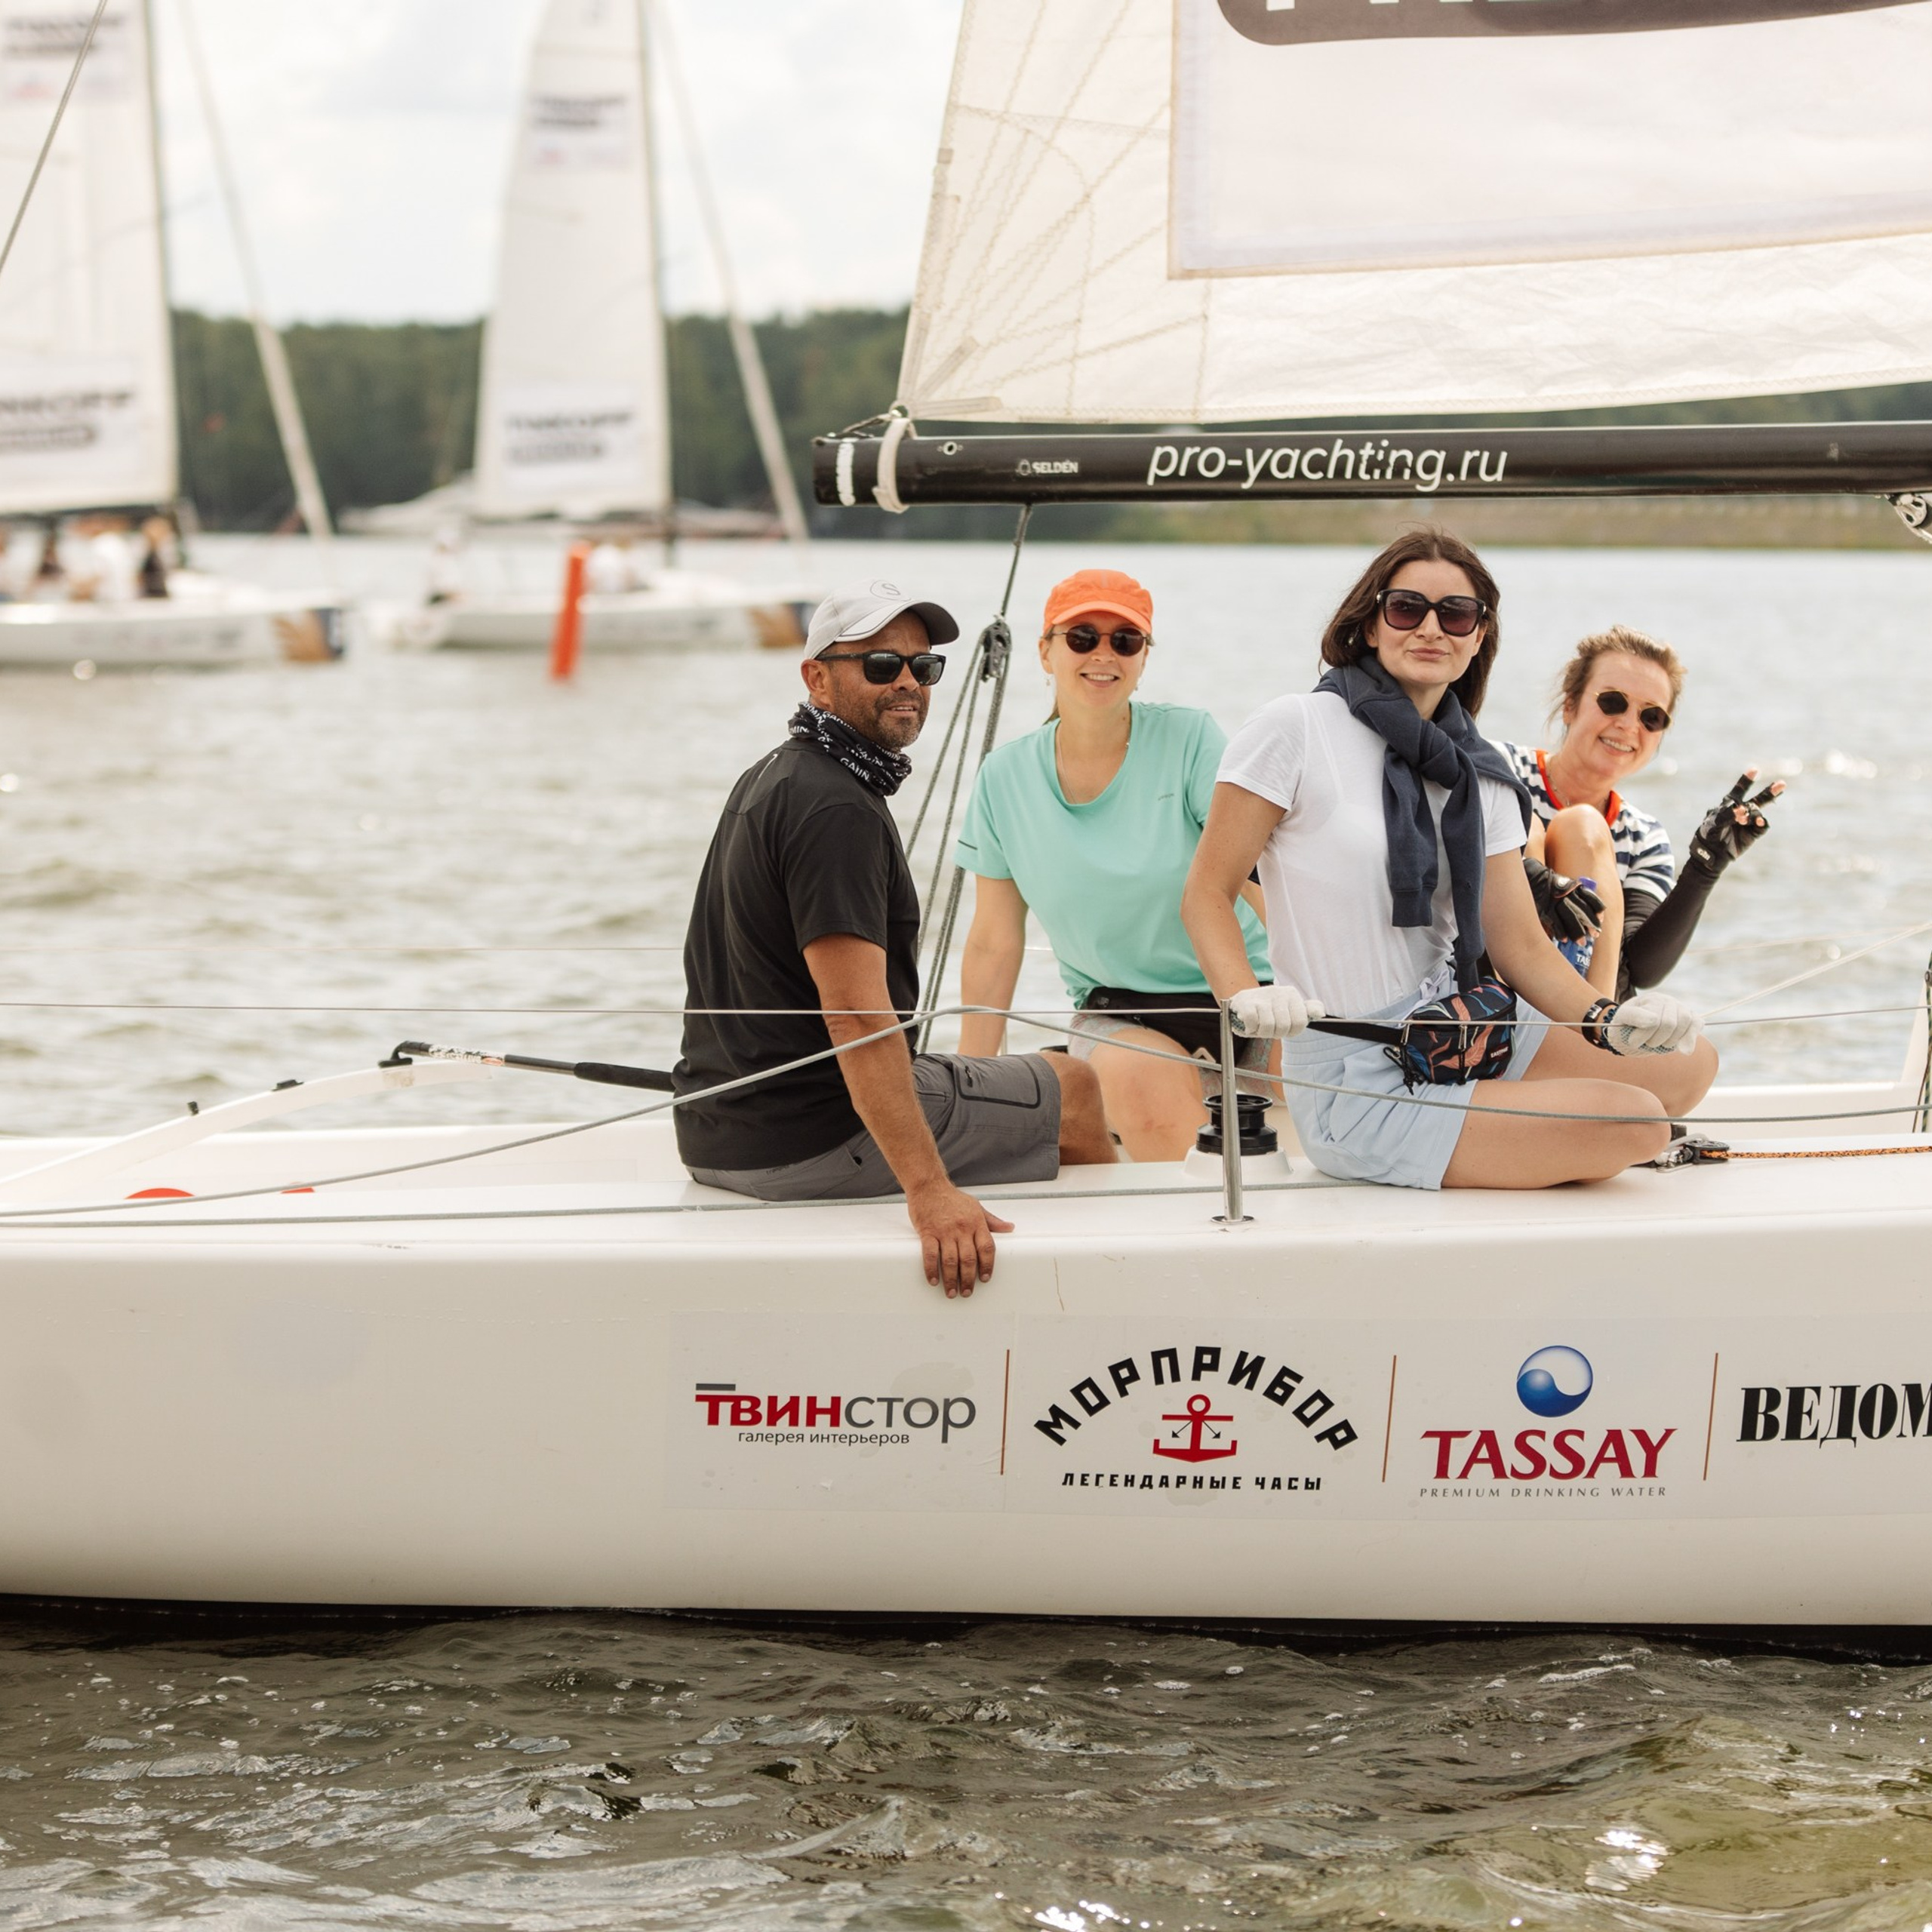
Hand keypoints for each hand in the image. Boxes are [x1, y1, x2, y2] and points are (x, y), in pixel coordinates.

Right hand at [907, 1179, 1012, 1298]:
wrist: (929, 1186)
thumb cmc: (953, 1198)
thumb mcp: (977, 1206)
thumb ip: (992, 1221)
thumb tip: (1010, 1228)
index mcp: (976, 1223)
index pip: (987, 1248)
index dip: (987, 1266)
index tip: (985, 1279)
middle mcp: (962, 1228)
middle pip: (969, 1260)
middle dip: (968, 1279)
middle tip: (967, 1292)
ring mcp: (944, 1231)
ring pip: (951, 1261)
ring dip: (952, 1280)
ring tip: (952, 1292)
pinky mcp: (927, 1232)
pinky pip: (930, 1255)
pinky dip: (931, 1270)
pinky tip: (934, 1280)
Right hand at [1228, 983, 1325, 1039]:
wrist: (1241, 1002)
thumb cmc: (1268, 1010)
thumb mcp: (1289, 1008)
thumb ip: (1306, 1011)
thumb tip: (1320, 1013)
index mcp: (1291, 994)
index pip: (1300, 1022)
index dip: (1291, 1032)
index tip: (1283, 1029)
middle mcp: (1278, 992)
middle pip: (1284, 1026)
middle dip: (1275, 1033)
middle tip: (1269, 1028)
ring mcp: (1261, 996)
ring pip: (1268, 1026)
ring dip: (1262, 1033)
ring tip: (1258, 1027)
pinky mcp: (1246, 1002)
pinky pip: (1252, 1023)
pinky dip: (1250, 1029)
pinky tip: (1249, 1025)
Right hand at [1523, 857, 1603, 943]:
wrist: (1535, 879)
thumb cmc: (1554, 886)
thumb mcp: (1569, 886)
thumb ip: (1579, 896)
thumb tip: (1590, 914)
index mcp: (1576, 887)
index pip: (1592, 900)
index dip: (1597, 911)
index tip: (1600, 920)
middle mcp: (1568, 894)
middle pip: (1583, 911)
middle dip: (1590, 925)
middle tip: (1594, 935)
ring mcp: (1556, 902)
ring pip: (1571, 918)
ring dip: (1577, 932)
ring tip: (1581, 942)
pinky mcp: (1545, 909)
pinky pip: (1555, 923)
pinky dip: (1561, 932)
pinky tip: (1564, 939)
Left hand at [1597, 990, 1700, 1055]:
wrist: (1634, 1029)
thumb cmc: (1628, 1024)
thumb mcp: (1623, 1018)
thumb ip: (1635, 1016)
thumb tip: (1654, 1020)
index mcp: (1651, 999)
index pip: (1653, 1020)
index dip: (1643, 1036)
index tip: (1633, 1041)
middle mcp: (1667, 1000)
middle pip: (1669, 1024)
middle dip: (1656, 1039)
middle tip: (1646, 1043)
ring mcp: (1680, 1008)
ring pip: (1685, 1023)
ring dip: (1670, 1041)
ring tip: (1658, 1043)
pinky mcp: (1691, 1018)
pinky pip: (1697, 1023)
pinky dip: (1691, 1037)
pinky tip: (1684, 1050)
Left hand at [1689, 770, 1781, 875]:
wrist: (1711, 854)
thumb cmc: (1708, 835)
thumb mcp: (1712, 823)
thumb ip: (1726, 815)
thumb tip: (1742, 810)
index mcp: (1728, 805)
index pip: (1739, 790)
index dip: (1746, 780)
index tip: (1754, 770)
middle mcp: (1741, 811)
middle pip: (1758, 799)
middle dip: (1769, 791)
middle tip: (1782, 783)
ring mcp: (1748, 822)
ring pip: (1759, 812)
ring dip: (1754, 814)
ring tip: (1744, 819)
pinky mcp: (1753, 833)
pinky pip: (1762, 826)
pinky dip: (1761, 823)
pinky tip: (1759, 823)